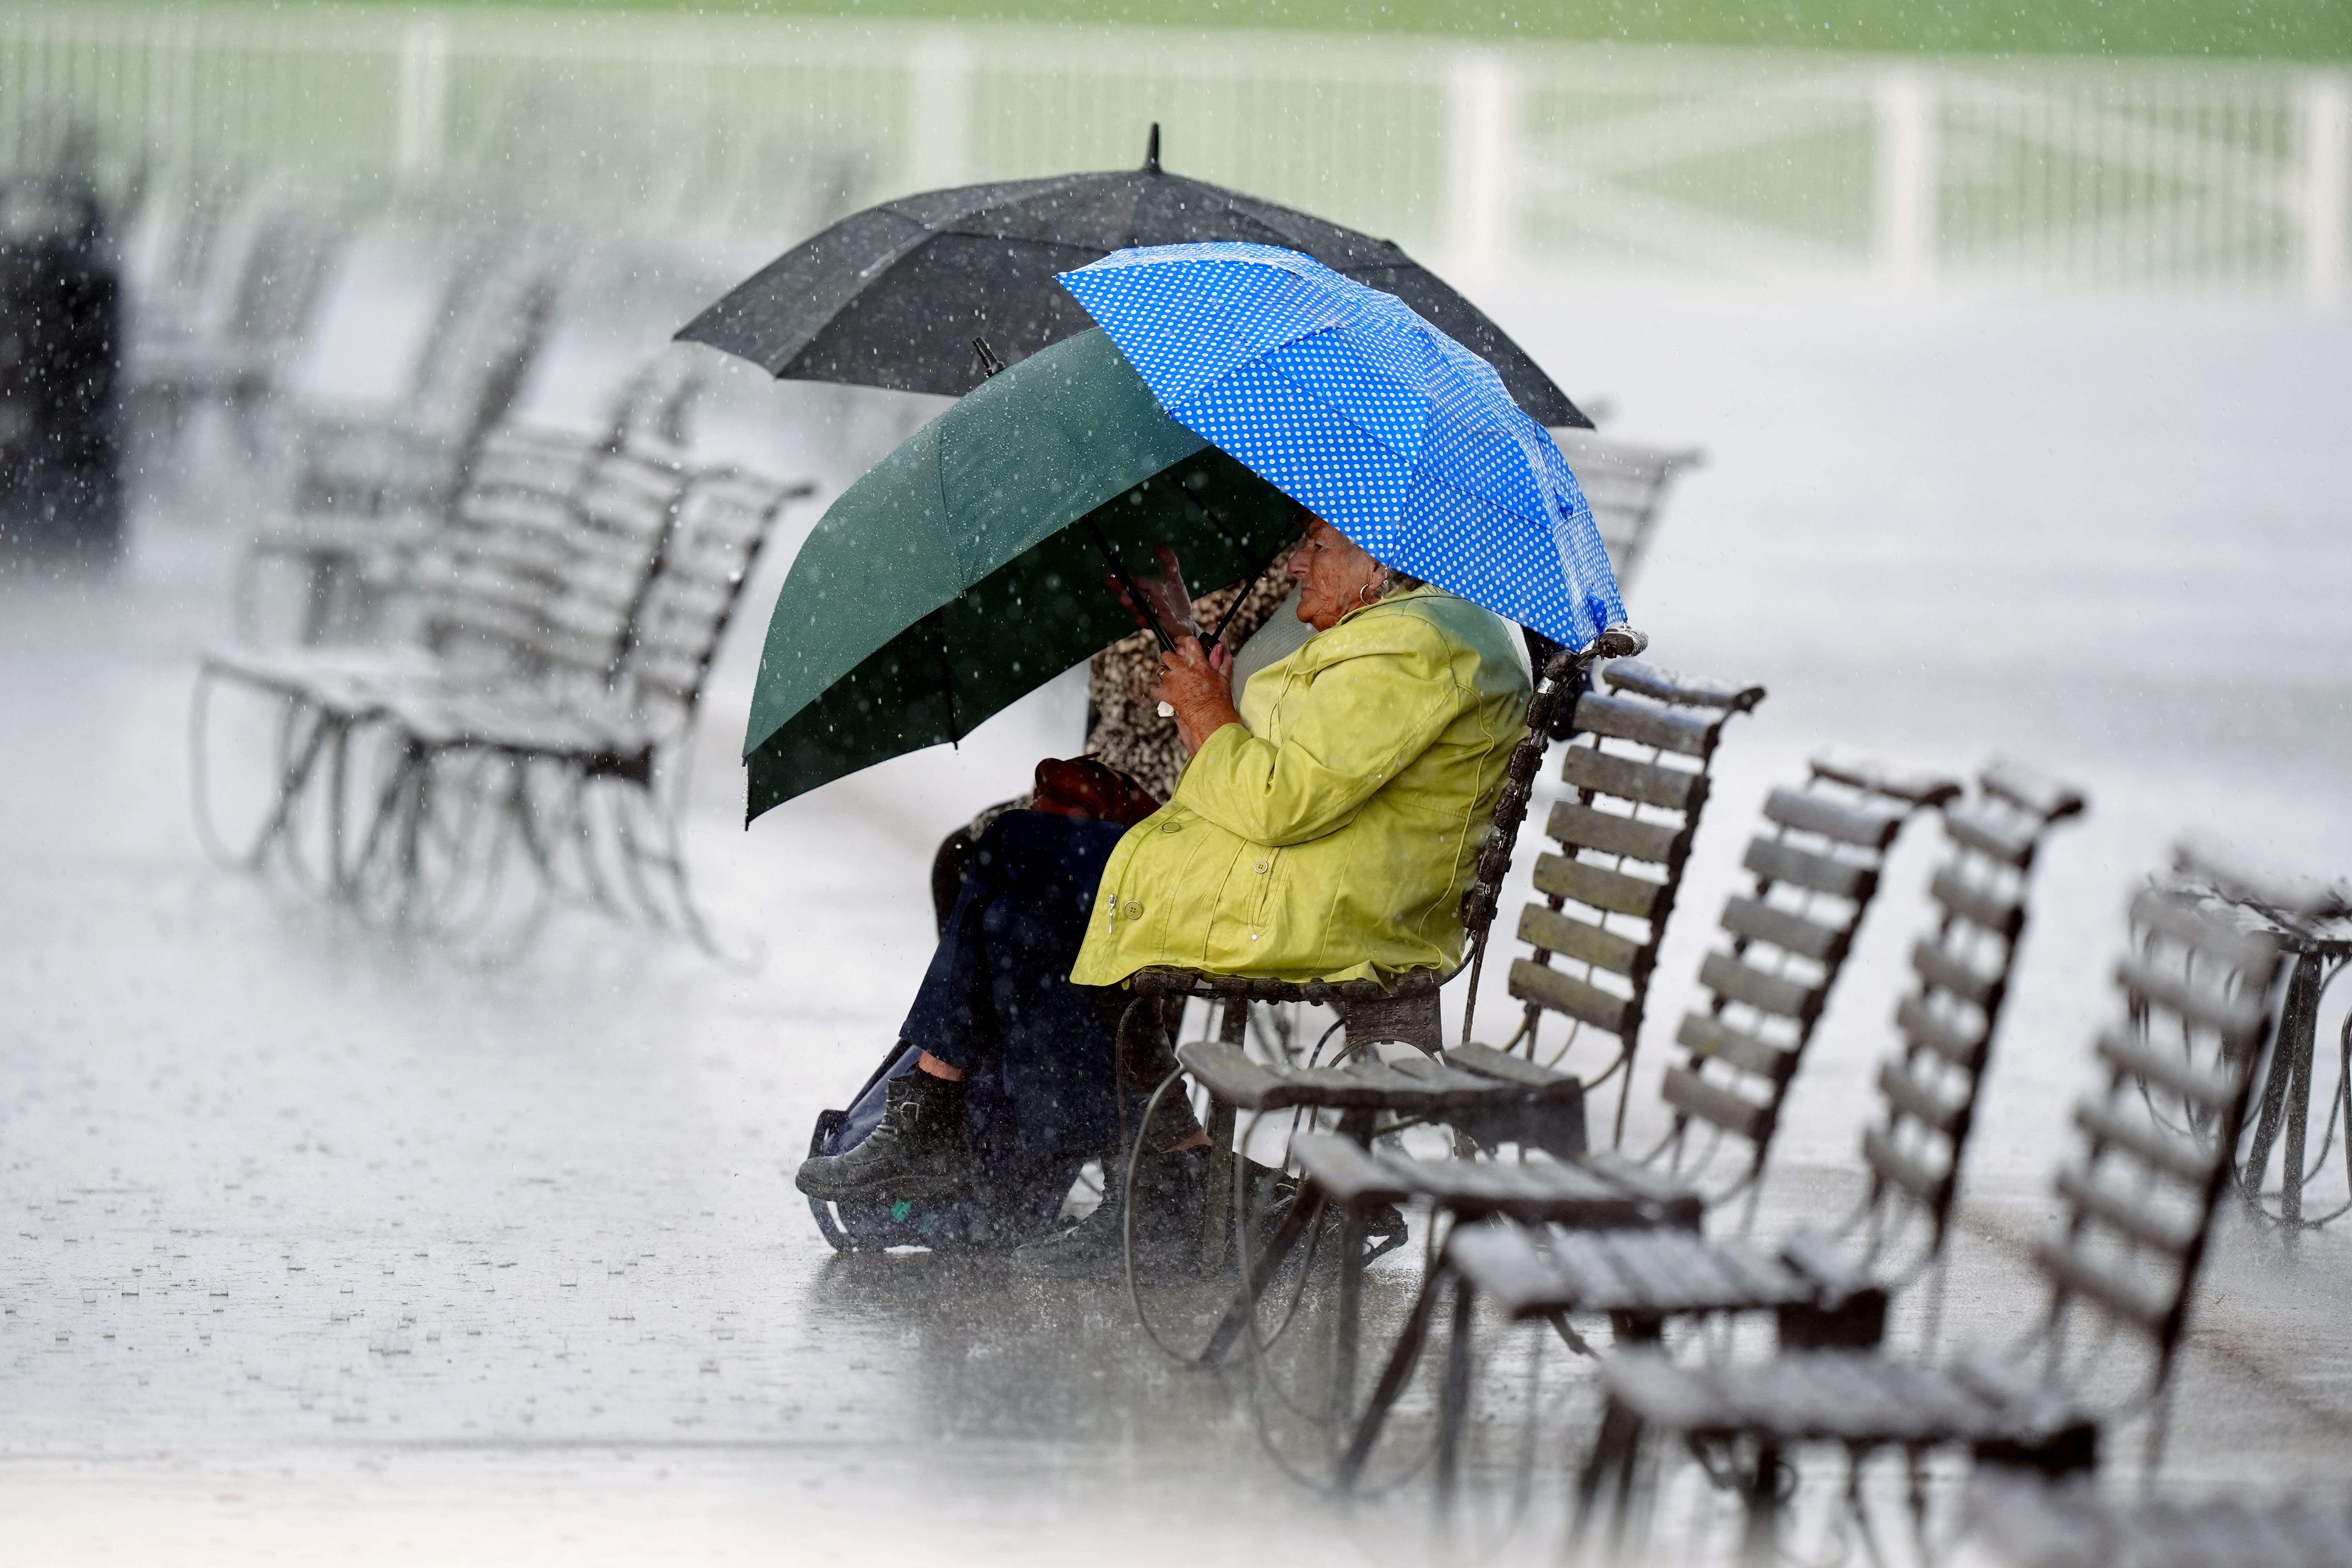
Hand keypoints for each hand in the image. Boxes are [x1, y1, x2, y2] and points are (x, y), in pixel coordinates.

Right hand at [1107, 544, 1200, 643]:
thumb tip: (1156, 546)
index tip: (1109, 572)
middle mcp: (1147, 604)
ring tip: (1124, 599)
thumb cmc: (1176, 604)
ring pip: (1139, 609)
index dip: (1120, 578)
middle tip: (1112, 582)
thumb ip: (1168, 562)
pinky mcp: (1163, 625)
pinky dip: (1145, 621)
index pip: (1132, 583)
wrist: (1186, 626)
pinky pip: (1153, 624)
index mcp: (1146, 592)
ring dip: (1131, 603)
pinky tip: (1142, 619)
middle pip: (1132, 595)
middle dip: (1122, 589)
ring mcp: (1153, 615)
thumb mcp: (1174, 579)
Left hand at [1148, 635, 1238, 755]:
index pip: (1187, 642)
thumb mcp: (1223, 676)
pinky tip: (1167, 691)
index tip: (1180, 642)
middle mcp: (1182, 669)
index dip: (1182, 640)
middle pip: (1167, 654)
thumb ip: (1222, 659)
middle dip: (1170, 658)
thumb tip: (1221, 645)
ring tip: (1173, 679)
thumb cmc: (1218, 699)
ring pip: (1159, 669)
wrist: (1210, 718)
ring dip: (1165, 673)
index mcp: (1197, 663)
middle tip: (1176, 664)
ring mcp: (1172, 681)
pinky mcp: (1166, 694)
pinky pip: (1155, 687)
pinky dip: (1159, 689)